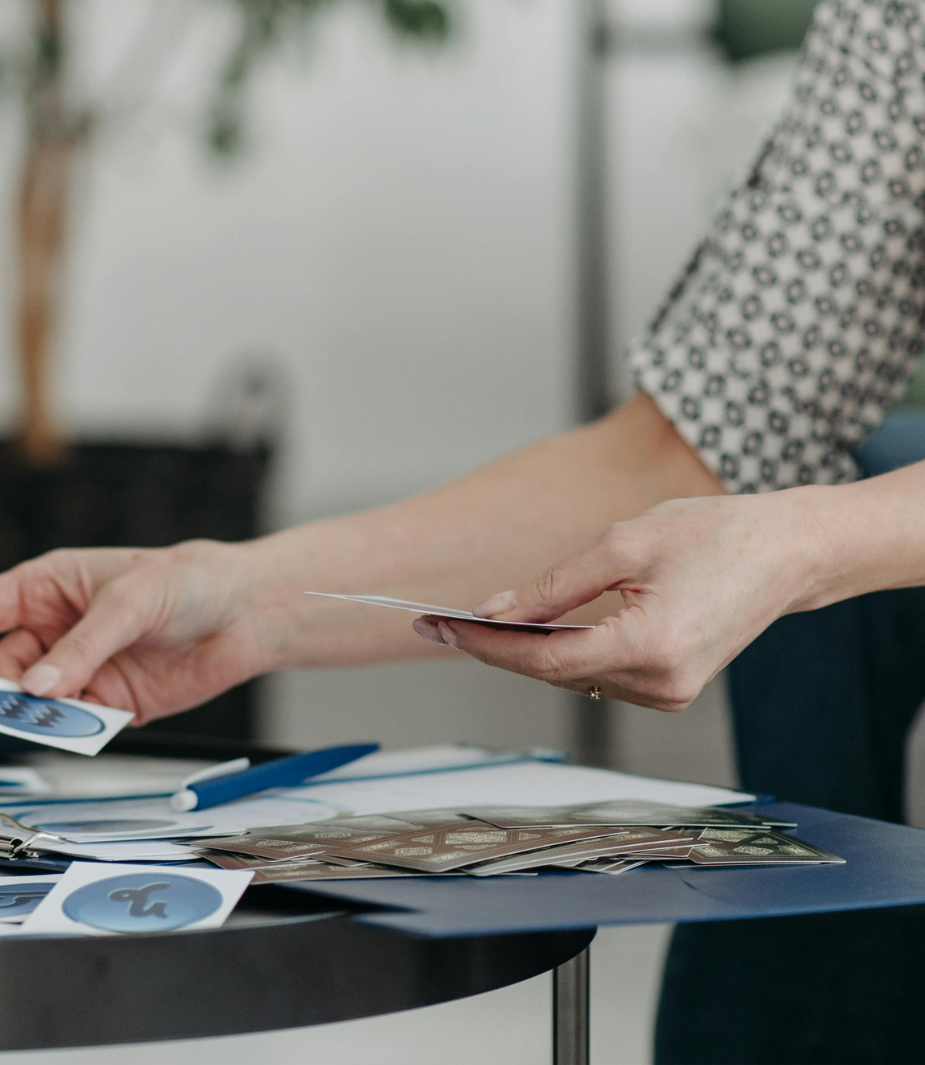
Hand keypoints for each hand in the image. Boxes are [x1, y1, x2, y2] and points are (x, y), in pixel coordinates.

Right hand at [0, 542, 265, 724]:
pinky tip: (95, 721)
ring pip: (34, 703)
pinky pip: (77, 725)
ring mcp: (82, 669)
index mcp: (49, 588)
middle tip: (13, 706)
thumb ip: (84, 646)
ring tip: (58, 714)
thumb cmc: (188, 582)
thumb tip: (37, 687)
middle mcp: (58, 631)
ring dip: (36, 716)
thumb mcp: (130, 602)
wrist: (245, 612)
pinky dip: (76, 730)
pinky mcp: (111, 702)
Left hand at [413, 491, 827, 709]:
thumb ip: (554, 585)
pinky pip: (597, 675)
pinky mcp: (671, 688)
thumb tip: (495, 610)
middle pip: (552, 672)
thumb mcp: (625, 543)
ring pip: (572, 677)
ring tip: (475, 625)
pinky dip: (561, 654)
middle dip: (494, 647)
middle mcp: (661, 683)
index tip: (439, 626)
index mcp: (652, 645)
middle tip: (440, 623)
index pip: (544, 658)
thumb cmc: (716, 534)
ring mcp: (669, 693)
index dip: (485, 645)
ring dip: (525, 652)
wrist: (787, 553)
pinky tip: (531, 632)